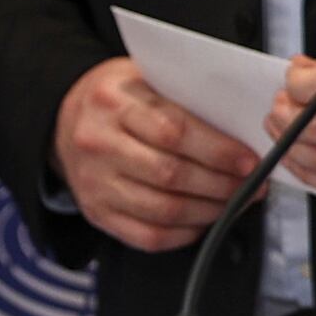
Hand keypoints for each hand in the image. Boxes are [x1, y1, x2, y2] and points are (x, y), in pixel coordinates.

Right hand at [48, 56, 258, 251]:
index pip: (173, 131)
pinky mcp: (96, 212)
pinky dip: (185, 233)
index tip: (249, 160)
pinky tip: (202, 219)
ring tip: (234, 202)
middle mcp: (97, 143)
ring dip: (210, 211)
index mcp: (112, 102)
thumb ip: (186, 99)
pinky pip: (148, 236)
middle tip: (252, 185)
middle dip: (222, 184)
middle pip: (170, 175)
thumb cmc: (118, 99)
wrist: (64, 120)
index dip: (218, 151)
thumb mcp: (145, 79)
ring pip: (164, 210)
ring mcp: (94, 182)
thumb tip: (243, 129)